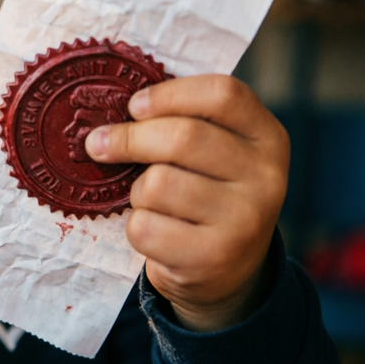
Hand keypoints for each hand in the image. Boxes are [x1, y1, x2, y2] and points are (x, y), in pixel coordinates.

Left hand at [86, 75, 288, 331]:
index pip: (223, 94)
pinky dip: (137, 226)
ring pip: (158, 184)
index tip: (134, 106)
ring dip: (138, 191)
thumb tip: (110, 109)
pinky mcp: (214, 256)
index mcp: (267, 137)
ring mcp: (245, 220)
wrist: (229, 269)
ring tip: (151, 201)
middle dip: (128, 138)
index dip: (169, 94)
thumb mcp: (214, 151)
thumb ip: (181, 122)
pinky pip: (146, 226)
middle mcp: (266, 177)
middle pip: (183, 137)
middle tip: (97, 143)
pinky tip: (157, 230)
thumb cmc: (206, 191)